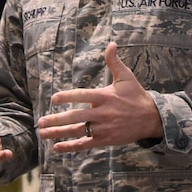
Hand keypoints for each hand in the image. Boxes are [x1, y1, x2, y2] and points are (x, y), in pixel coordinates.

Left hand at [37, 43, 163, 154]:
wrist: (151, 119)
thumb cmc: (136, 96)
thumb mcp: (126, 77)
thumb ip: (114, 62)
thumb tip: (111, 44)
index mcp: (105, 97)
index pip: (83, 96)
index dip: (68, 97)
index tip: (54, 99)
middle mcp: (102, 113)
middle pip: (76, 117)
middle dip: (56, 120)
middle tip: (41, 122)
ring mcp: (103, 128)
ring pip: (77, 131)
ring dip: (59, 133)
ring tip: (43, 133)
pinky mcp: (105, 140)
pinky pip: (85, 144)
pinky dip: (70, 146)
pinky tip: (57, 147)